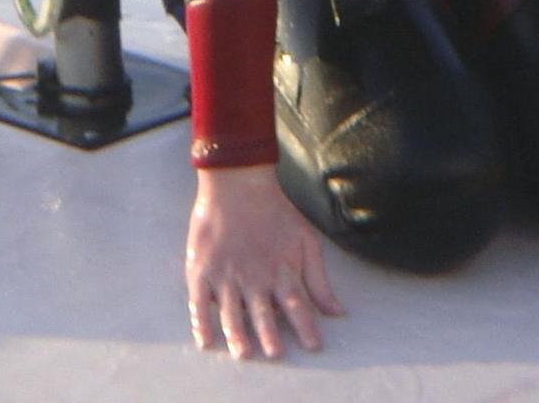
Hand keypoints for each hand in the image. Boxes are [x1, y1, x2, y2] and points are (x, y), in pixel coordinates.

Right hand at [186, 166, 343, 359]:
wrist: (237, 183)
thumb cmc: (275, 212)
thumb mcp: (306, 242)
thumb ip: (320, 281)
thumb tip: (339, 313)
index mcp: (281, 272)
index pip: (297, 307)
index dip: (306, 328)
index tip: (313, 346)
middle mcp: (255, 277)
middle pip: (264, 314)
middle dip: (271, 336)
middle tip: (276, 354)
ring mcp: (226, 274)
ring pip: (232, 313)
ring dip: (238, 334)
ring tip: (244, 353)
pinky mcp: (202, 268)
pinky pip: (199, 301)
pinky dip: (201, 322)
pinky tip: (205, 340)